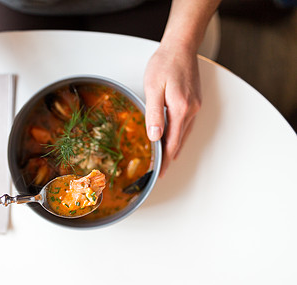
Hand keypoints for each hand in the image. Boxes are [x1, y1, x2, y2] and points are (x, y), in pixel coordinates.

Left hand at [144, 44, 200, 175]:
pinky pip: (187, 124)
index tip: (160, 173)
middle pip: (180, 141)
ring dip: (175, 147)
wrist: (181, 46)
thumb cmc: (165, 63)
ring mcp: (195, 105)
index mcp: (180, 108)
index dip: (165, 160)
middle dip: (169, 158)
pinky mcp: (194, 101)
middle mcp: (191, 109)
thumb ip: (153, 113)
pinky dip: (179, 135)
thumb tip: (155, 136)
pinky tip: (174, 138)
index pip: (172, 142)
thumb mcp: (153, 87)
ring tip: (166, 160)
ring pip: (185, 134)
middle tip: (161, 172)